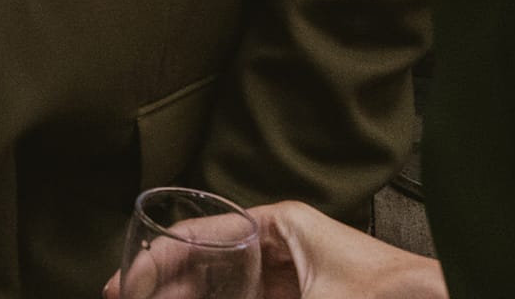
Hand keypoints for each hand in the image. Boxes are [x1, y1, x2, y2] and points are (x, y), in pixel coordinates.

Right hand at [101, 201, 445, 298]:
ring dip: (186, 297)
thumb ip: (251, 298)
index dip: (154, 261)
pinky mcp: (298, 297)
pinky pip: (244, 298)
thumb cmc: (390, 291)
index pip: (199, 234)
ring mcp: (288, 273)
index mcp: (278, 223)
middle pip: (202, 259)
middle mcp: (277, 242)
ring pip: (220, 284)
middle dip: (161, 283)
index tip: (124, 283)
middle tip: (124, 298)